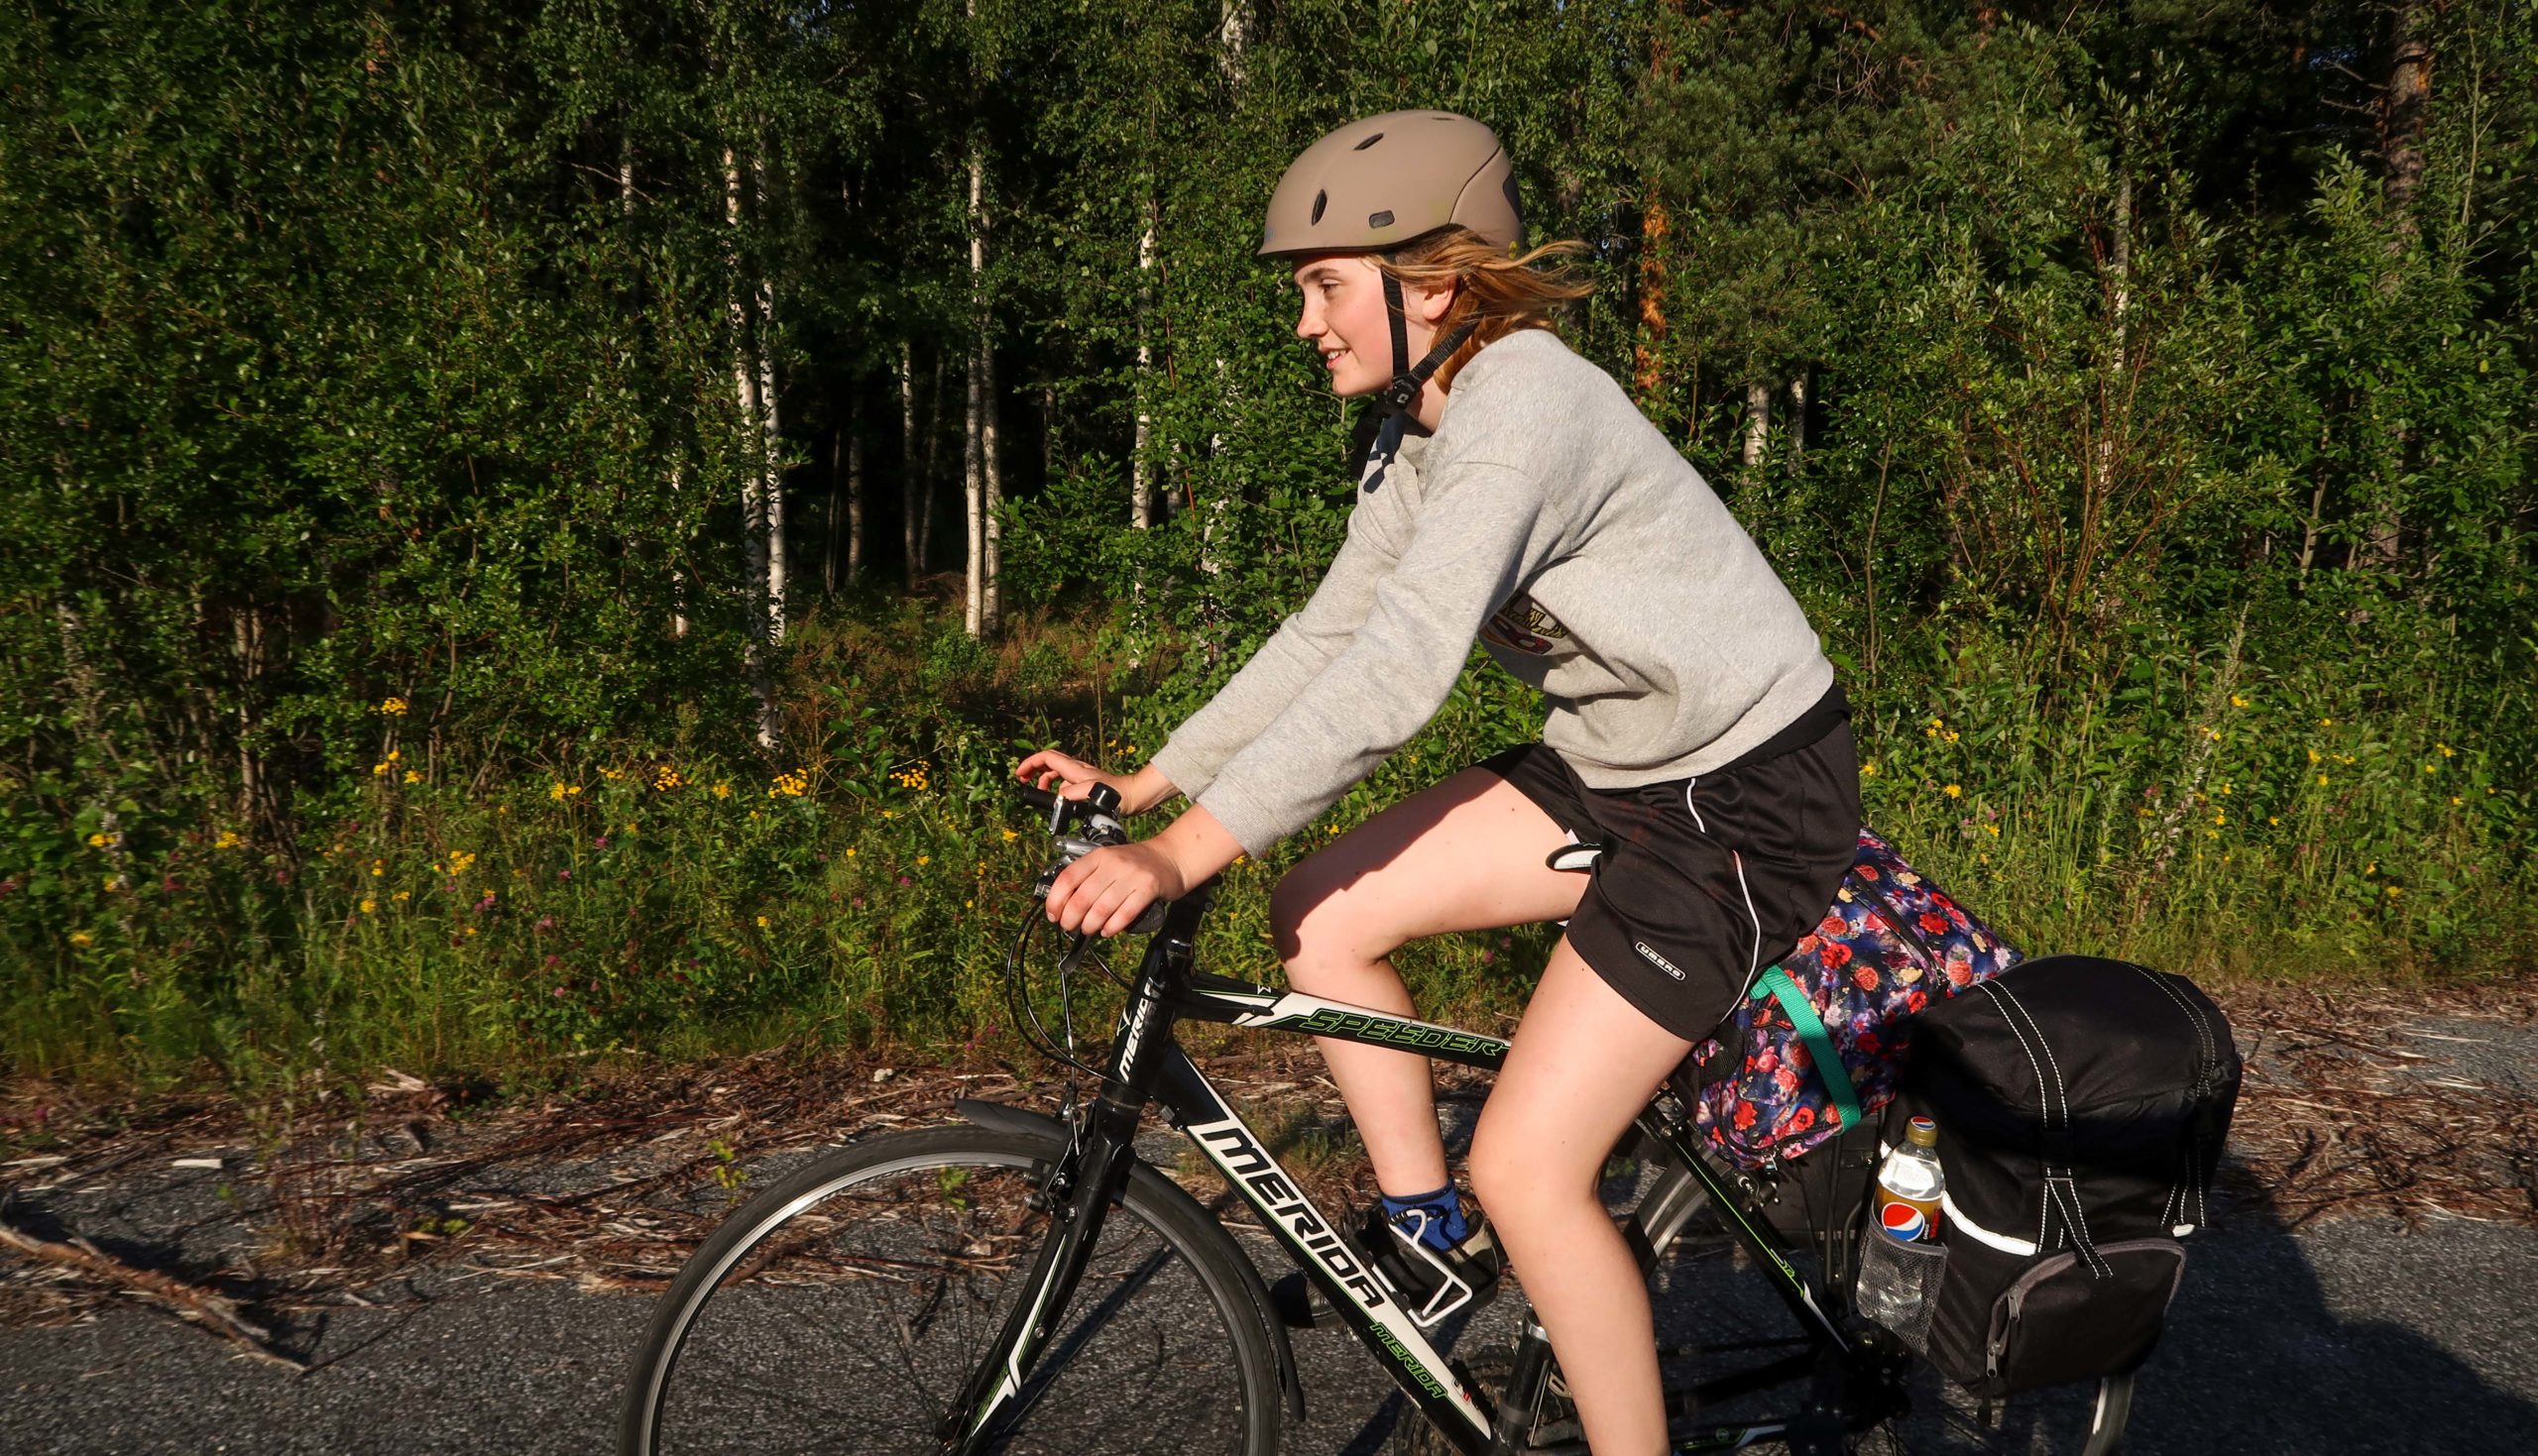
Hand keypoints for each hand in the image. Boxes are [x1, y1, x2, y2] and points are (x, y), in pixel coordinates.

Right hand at [1013, 750, 1171, 815]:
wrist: (1134, 796)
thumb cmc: (1116, 794)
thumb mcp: (1091, 793)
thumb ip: (1071, 793)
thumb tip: (1058, 797)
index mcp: (1074, 769)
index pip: (1046, 758)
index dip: (1030, 763)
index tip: (1020, 775)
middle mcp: (1076, 769)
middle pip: (1049, 762)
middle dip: (1034, 769)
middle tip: (1025, 781)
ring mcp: (1081, 777)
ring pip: (1056, 773)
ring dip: (1044, 780)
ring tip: (1041, 793)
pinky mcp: (1087, 785)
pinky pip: (1065, 783)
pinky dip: (1057, 788)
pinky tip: (1059, 799)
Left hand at [1043, 839, 1188, 937]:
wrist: (1171, 857)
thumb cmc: (1136, 863)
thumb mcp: (1108, 861)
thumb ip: (1087, 878)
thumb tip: (1062, 905)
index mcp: (1098, 856)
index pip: (1067, 878)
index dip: (1055, 901)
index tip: (1053, 914)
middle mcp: (1113, 864)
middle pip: (1082, 897)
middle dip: (1071, 918)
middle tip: (1070, 926)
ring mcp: (1132, 876)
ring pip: (1101, 909)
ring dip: (1090, 925)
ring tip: (1089, 929)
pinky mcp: (1148, 888)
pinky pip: (1125, 914)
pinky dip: (1112, 927)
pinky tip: (1107, 930)